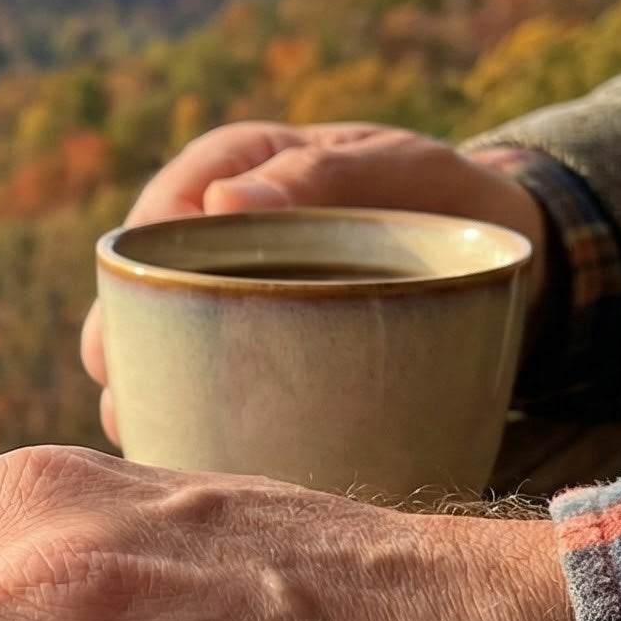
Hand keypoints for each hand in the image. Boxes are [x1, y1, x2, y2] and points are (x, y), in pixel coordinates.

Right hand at [80, 123, 553, 446]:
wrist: (503, 259)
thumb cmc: (448, 201)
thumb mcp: (405, 171)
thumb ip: (325, 175)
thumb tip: (223, 202)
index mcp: (243, 167)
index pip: (164, 206)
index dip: (139, 262)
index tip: (142, 313)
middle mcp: (218, 234)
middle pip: (138, 284)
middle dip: (117, 337)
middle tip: (121, 391)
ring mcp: (230, 296)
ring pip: (155, 339)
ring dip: (141, 385)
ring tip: (141, 431)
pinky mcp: (251, 353)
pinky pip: (202, 382)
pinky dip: (186, 416)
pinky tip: (182, 453)